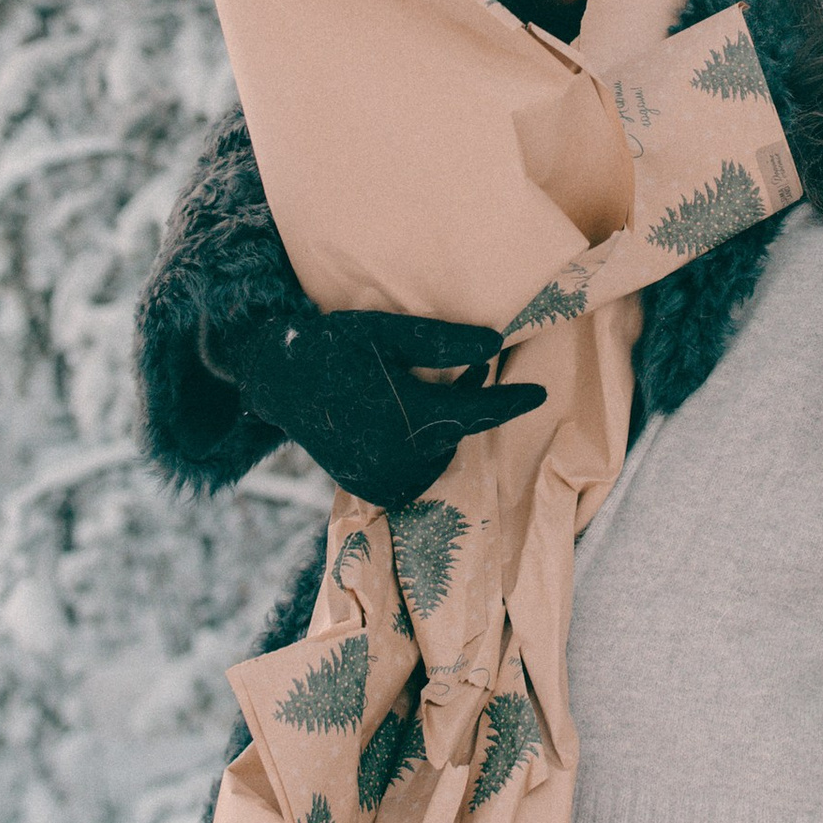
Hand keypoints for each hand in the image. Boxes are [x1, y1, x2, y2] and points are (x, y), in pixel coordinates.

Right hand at [216, 310, 546, 510]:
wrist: (282, 382)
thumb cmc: (337, 348)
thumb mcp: (389, 333)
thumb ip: (443, 342)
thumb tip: (496, 346)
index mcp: (412, 416)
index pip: (479, 412)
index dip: (512, 401)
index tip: (541, 392)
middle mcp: (402, 456)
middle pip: (458, 432)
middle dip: (468, 405)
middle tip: (471, 371)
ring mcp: (384, 478)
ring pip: (438, 453)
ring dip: (442, 427)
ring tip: (427, 392)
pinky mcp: (370, 489)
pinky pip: (413, 470)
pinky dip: (417, 447)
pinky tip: (403, 416)